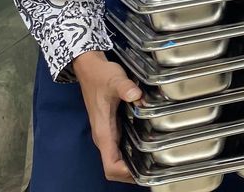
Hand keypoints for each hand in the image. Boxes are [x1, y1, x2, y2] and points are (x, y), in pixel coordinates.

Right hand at [72, 51, 141, 182]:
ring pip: (117, 160)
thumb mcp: (115, 79)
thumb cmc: (100, 75)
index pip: (110, 165)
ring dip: (131, 166)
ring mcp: (107, 133)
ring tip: (153, 164)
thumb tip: (136, 95)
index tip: (142, 172)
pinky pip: (120, 149)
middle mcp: (103, 136)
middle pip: (114, 168)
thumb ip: (126, 88)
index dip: (125, 173)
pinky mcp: (111, 127)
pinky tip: (146, 149)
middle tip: (154, 170)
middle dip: (131, 174)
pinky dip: (130, 154)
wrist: (89, 67)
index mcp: (103, 131)